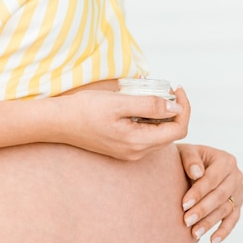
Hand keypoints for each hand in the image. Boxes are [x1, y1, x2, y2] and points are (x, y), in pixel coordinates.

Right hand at [55, 86, 189, 160]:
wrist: (58, 123)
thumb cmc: (85, 110)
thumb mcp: (119, 102)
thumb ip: (149, 105)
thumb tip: (175, 107)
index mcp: (138, 143)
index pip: (178, 130)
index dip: (184, 108)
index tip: (177, 89)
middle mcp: (136, 153)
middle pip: (171, 134)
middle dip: (175, 111)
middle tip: (167, 89)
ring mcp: (129, 153)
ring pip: (159, 135)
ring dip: (163, 115)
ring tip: (154, 95)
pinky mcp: (122, 149)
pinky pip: (146, 136)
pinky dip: (150, 120)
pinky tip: (140, 107)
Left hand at [177, 144, 242, 242]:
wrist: (188, 165)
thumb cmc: (184, 158)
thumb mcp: (185, 152)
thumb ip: (190, 159)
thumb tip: (197, 173)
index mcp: (225, 160)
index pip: (212, 179)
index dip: (198, 192)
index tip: (184, 204)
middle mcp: (236, 175)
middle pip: (220, 196)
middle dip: (203, 210)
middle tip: (186, 221)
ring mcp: (238, 191)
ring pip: (225, 210)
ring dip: (210, 223)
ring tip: (194, 233)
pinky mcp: (236, 205)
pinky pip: (233, 219)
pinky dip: (224, 231)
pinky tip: (212, 241)